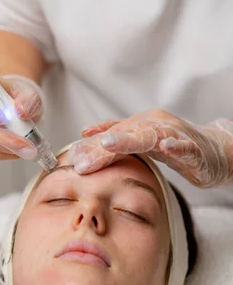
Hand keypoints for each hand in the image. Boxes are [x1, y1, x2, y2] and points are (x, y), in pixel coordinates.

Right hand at [0, 74, 43, 160]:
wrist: (18, 107)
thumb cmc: (17, 96)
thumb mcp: (28, 92)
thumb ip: (27, 99)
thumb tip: (22, 110)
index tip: (0, 115)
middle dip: (3, 137)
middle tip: (24, 143)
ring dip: (9, 147)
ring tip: (29, 147)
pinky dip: (7, 153)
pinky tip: (20, 148)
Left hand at [67, 109, 232, 187]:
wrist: (214, 152)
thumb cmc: (174, 147)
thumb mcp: (141, 143)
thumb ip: (116, 136)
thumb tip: (84, 134)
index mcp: (141, 125)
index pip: (112, 136)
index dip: (90, 147)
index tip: (71, 159)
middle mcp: (155, 125)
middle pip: (124, 135)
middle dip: (100, 147)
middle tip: (81, 157)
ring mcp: (175, 135)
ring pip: (149, 136)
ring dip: (129, 139)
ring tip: (109, 143)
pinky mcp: (194, 149)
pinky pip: (184, 147)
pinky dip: (175, 146)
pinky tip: (166, 147)